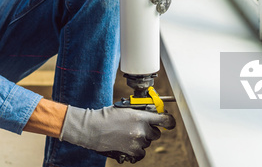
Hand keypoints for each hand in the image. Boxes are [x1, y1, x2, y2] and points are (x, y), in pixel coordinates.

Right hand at [59, 106, 175, 162]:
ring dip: (141, 140)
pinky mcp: (132, 151)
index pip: (165, 120)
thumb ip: (139, 112)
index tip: (168, 122)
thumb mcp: (124, 108)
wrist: (92, 128)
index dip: (169, 121)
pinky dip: (137, 150)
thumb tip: (151, 114)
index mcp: (141, 116)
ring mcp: (137, 141)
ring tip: (128, 135)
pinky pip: (142, 153)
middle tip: (139, 129)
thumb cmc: (106, 116)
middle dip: (149, 131)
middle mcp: (142, 129)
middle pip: (156, 133)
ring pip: (148, 143)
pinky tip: (130, 145)